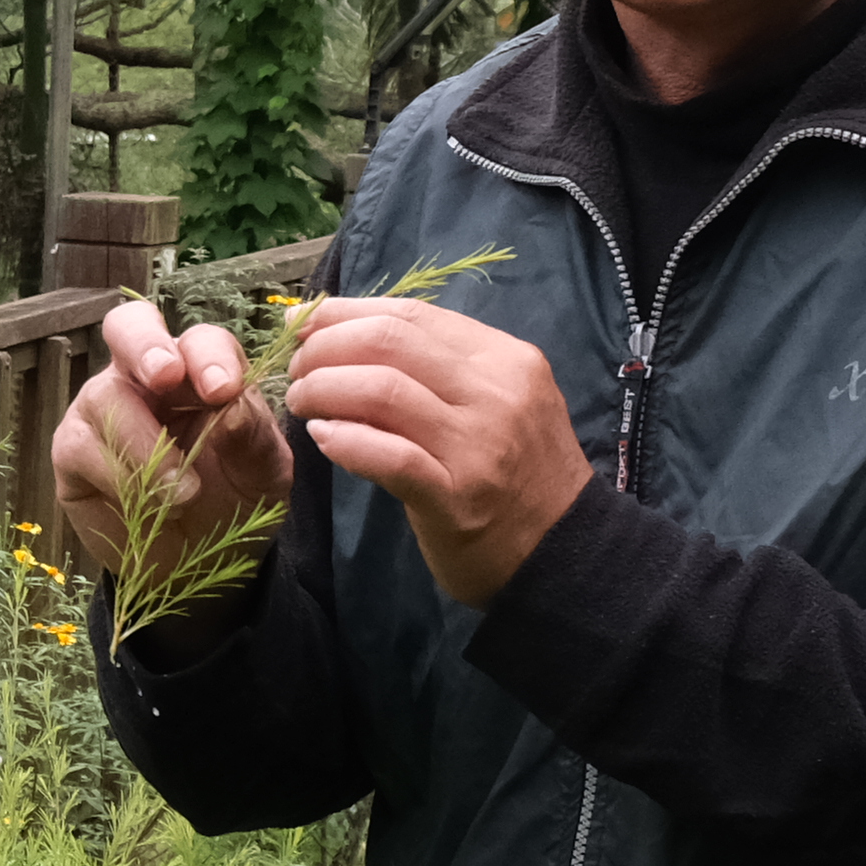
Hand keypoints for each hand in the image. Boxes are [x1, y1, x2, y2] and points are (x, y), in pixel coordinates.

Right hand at [54, 297, 286, 631]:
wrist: (195, 565)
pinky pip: (82, 447)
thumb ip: (254, 439)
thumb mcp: (262, 476)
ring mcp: (102, 409)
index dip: (208, 356)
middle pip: (128, 327)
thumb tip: (231, 405)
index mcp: (199, 371)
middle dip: (146, 345)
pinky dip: (117, 477)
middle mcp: (144, 378)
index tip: (224, 391)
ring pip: (106, 397)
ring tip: (182, 496)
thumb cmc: (231, 503)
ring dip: (146, 447)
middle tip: (166, 374)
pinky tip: (144, 506)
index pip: (199, 341)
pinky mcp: (73, 451)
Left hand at [282, 299, 593, 608]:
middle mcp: (496, 392)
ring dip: (324, 389)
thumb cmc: (518, 472)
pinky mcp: (457, 497)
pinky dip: (345, 441)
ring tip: (303, 402)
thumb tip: (352, 334)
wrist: (567, 552)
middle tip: (298, 369)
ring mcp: (478, 445)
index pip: (412, 314)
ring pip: (381, 389)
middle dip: (325, 347)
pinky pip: (388, 456)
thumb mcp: (497, 402)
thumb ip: (439, 370)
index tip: (305, 324)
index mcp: (504, 359)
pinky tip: (323, 438)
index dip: (345, 313)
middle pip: (390, 341)